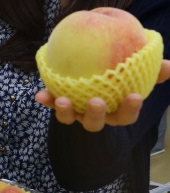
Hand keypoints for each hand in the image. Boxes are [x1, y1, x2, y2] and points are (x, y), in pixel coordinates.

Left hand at [35, 60, 169, 131]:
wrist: (93, 72)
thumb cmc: (120, 76)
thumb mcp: (137, 72)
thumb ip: (153, 69)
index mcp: (117, 111)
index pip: (127, 115)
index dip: (131, 109)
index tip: (134, 96)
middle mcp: (97, 116)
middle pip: (96, 122)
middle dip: (96, 114)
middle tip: (96, 102)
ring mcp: (77, 113)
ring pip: (71, 118)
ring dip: (65, 112)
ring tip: (61, 100)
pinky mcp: (61, 106)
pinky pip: (52, 105)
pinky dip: (46, 101)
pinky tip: (39, 94)